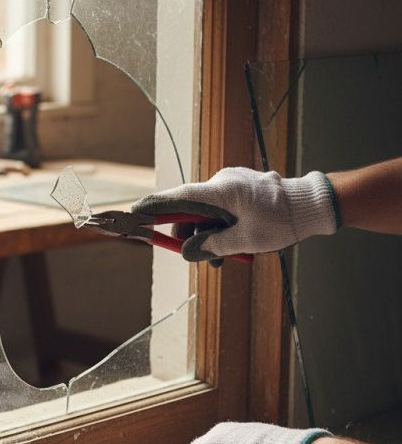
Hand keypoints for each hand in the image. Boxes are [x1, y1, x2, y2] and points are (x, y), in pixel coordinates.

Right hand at [130, 167, 338, 264]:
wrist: (312, 205)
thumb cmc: (281, 221)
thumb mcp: (245, 241)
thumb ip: (212, 246)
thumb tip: (186, 252)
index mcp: (221, 191)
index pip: (177, 198)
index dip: (152, 207)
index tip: (132, 214)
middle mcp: (221, 183)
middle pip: (189, 209)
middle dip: (188, 234)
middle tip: (194, 257)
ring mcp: (230, 184)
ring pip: (204, 212)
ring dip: (206, 235)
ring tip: (220, 260)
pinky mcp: (238, 188)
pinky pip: (218, 208)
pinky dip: (218, 227)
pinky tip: (229, 246)